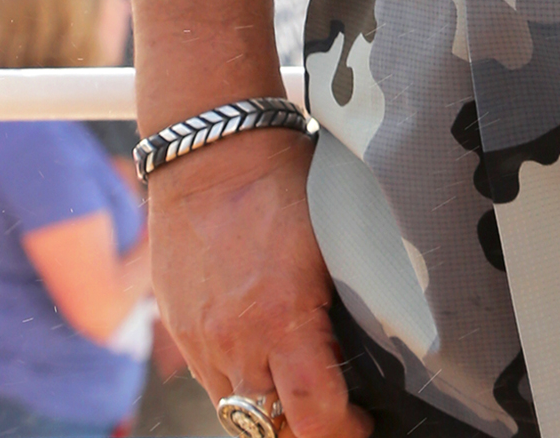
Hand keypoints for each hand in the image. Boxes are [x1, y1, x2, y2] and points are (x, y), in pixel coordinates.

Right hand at [145, 130, 368, 437]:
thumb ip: (346, 297)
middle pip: (270, 428)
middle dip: (306, 428)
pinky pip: (211, 378)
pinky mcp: (179, 327)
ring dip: (270, 409)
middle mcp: (235, 341)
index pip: (313, 414)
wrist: (209, 149)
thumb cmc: (280, 180)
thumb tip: (380, 335)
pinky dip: (239, 378)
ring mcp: (201, 339)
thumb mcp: (332, 237)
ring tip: (299, 385)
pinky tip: (262, 350)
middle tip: (334, 411)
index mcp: (281, 317)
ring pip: (237, 411)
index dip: (343, 432)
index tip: (361, 424)